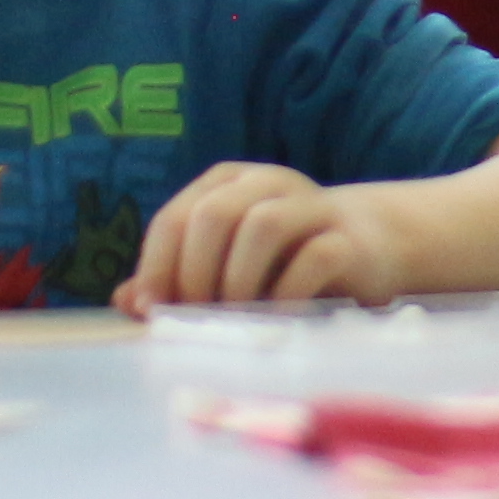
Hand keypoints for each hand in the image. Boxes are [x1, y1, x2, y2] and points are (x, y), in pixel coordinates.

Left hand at [117, 163, 397, 311]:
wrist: (371, 243)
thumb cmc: (282, 259)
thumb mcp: (224, 263)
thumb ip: (176, 278)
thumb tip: (128, 300)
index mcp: (227, 183)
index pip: (176, 217)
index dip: (157, 265)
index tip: (153, 310)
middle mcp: (267, 182)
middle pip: (214, 214)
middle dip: (195, 273)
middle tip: (196, 315)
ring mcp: (312, 205)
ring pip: (263, 225)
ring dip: (238, 280)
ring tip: (235, 314)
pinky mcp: (348, 238)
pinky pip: (313, 258)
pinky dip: (286, 293)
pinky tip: (276, 316)